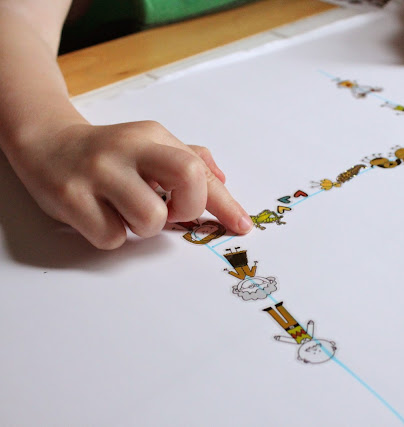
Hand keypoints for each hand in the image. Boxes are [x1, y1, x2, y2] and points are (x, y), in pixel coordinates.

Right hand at [10, 121, 252, 248]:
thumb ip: (188, 158)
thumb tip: (222, 180)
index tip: (242, 225)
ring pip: (150, 219)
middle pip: (188, 179)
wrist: (46, 143)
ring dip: (145, 228)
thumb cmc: (109, 153)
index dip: (226, 203)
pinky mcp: (70, 197)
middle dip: (189, 209)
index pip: (201, 170)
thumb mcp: (150, 144)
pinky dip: (113, 235)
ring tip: (127, 212)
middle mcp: (128, 149)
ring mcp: (98, 172)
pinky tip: (101, 215)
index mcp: (153, 136)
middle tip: (172, 214)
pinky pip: (112, 237)